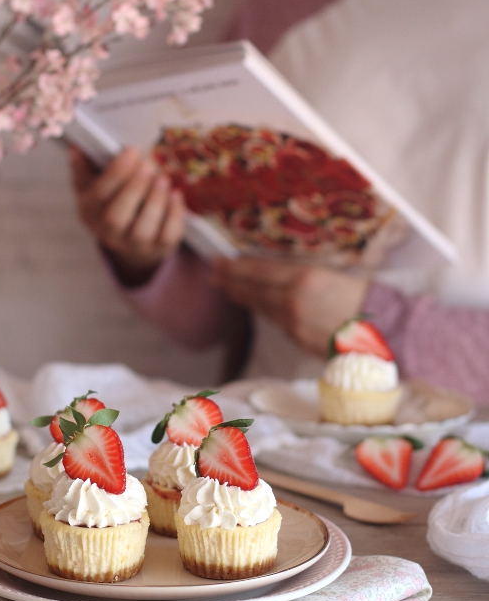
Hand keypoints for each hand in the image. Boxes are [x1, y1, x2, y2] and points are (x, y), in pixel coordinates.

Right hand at [70, 146, 185, 285]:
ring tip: (163, 178)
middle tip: (148, 165)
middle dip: (134, 189)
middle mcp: (108, 233)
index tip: (131, 151)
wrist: (128, 240)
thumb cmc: (109, 204)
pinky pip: (167, 236)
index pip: (98, 195)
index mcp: (89, 212)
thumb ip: (83, 168)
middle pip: (116, 217)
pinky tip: (176, 194)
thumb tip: (76, 148)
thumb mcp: (91, 187)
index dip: (115, 173)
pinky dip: (174, 215)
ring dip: (155, 202)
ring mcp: (134, 245)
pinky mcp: (158, 249)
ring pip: (143, 230)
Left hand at [210, 257, 369, 355]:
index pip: (259, 271)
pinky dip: (263, 310)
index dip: (236, 267)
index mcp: (303, 278)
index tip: (219, 261)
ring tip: (227, 287)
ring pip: (261, 306)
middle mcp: (292, 300)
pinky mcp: (298, 338)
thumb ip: (306, 275)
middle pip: (253, 289)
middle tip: (213, 272)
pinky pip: (275, 321)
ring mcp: (293, 322)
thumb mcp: (335, 274)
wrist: (386, 333)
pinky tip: (257, 305)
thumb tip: (285, 273)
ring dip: (242, 296)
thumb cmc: (369, 298)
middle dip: (231, 281)